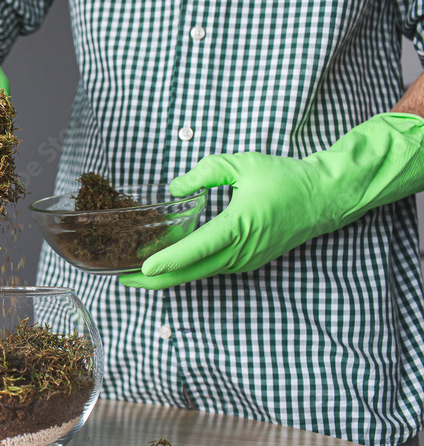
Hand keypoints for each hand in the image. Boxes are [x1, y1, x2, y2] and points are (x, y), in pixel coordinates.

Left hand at [120, 113, 423, 289]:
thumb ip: (204, 174)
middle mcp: (242, 251)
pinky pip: (211, 268)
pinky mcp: (246, 261)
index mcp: (240, 225)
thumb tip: (174, 188)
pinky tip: (166, 258)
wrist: (323, 198)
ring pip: (199, 273)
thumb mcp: (241, 164)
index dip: (168, 259)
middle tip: (122, 278)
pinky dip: (187, 266)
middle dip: (155, 280)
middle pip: (191, 273)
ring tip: (134, 269)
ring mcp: (245, 261)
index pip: (197, 248)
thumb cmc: (285, 179)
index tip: (142, 268)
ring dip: (168, 274)